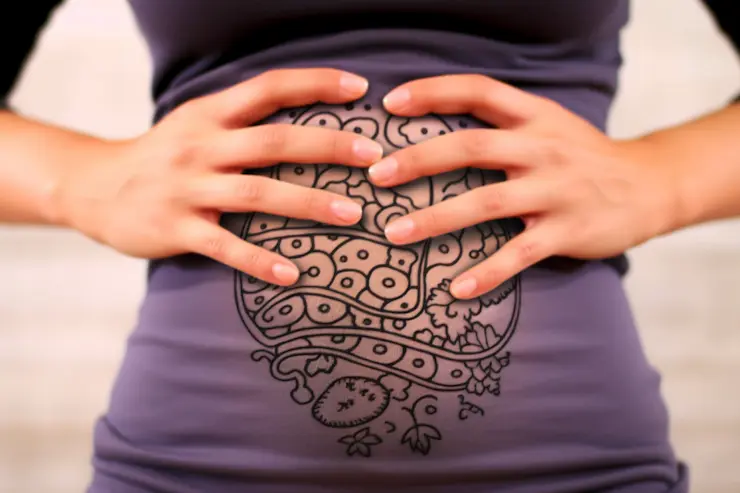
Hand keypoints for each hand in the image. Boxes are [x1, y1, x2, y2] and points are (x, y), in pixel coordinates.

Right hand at [55, 68, 383, 285]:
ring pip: (258, 193)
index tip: (361, 89)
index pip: (269, 88)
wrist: (95, 186)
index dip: (316, 84)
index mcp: (211, 115)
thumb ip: (243, 118)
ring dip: (309, 203)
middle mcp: (202, 146)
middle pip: (274, 141)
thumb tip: (308, 114)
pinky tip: (292, 274)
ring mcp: (189, 188)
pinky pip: (226, 246)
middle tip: (374, 157)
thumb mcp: (197, 123)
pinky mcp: (177, 227)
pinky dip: (260, 261)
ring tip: (353, 214)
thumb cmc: (164, 155)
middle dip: (328, 146)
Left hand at [368, 74, 677, 298]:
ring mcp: (556, 190)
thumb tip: (434, 126)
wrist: (649, 185)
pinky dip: (485, 273)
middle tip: (376, 176)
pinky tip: (455, 289)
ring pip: (486, 202)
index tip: (389, 104)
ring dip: (435, 219)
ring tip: (394, 234)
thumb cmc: (580, 156)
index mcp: (534, 116)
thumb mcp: (548, 124)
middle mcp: (543, 147)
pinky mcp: (567, 230)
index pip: (478, 91)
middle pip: (472, 146)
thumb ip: (501, 122)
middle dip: (419, 160)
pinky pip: (518, 254)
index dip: (432, 92)